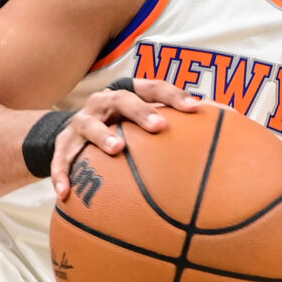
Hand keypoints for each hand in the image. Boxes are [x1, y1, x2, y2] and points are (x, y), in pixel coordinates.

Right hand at [51, 78, 198, 197]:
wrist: (72, 132)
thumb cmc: (120, 127)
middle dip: (140, 111)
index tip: (195, 108)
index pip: (152, 87)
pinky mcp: (62, 145)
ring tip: (117, 149)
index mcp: (126, 95)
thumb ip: (172, 126)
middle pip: (121, 100)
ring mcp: (81, 123)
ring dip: (103, 135)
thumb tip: (220, 133)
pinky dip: (62, 175)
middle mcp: (103, 104)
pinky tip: (65, 194)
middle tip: (158, 126)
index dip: (173, 95)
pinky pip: (60, 160)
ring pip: (89, 126)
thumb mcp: (141, 121)